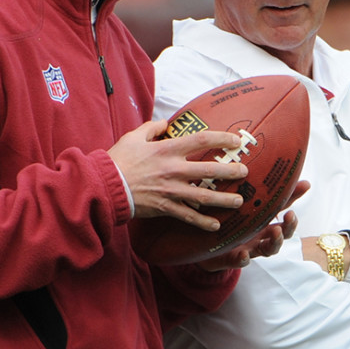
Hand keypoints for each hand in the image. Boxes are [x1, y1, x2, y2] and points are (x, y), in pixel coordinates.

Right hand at [109, 119, 249, 230]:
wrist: (106, 186)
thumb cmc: (118, 160)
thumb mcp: (133, 137)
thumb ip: (151, 128)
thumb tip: (165, 122)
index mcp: (168, 149)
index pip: (201, 139)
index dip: (222, 138)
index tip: (236, 140)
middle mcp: (174, 169)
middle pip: (209, 169)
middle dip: (230, 171)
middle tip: (244, 172)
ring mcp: (171, 190)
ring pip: (204, 196)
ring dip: (224, 199)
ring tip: (239, 201)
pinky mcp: (165, 207)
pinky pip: (188, 216)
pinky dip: (202, 222)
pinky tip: (216, 225)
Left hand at [198, 181, 307, 270]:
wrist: (203, 247)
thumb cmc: (225, 221)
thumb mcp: (236, 203)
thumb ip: (248, 186)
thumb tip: (255, 154)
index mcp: (262, 221)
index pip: (283, 210)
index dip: (295, 198)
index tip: (305, 186)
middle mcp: (259, 235)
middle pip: (282, 233)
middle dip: (289, 226)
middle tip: (290, 215)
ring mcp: (248, 248)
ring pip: (268, 249)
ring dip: (275, 241)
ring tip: (275, 232)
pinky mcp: (232, 258)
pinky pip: (240, 261)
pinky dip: (243, 259)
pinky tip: (244, 253)